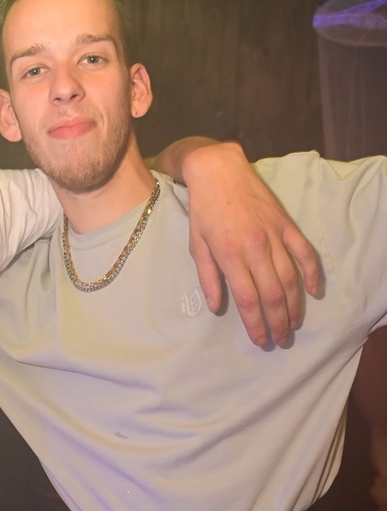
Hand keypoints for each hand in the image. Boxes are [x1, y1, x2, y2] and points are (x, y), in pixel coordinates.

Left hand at [182, 141, 320, 346]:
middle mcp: (255, 248)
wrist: (219, 171)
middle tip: (280, 340)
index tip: (260, 340)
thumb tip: (216, 307)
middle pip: (273, 295)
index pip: (248, 300)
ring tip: (293, 324)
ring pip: (291, 278)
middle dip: (278, 322)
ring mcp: (274, 235)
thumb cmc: (203, 210)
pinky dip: (312, 273)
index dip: (256, 323)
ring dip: (294, 305)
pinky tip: (313, 292)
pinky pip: (305, 253)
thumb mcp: (196, 246)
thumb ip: (208, 278)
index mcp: (230, 255)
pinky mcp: (286, 224)